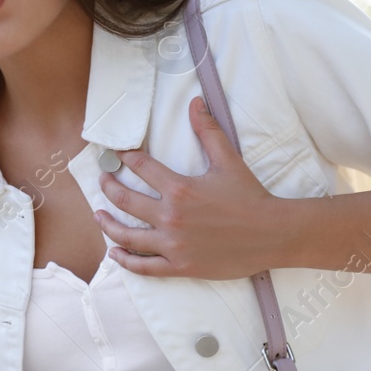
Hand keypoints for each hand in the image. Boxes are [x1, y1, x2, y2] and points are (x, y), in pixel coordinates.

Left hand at [93, 95, 292, 279]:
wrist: (272, 234)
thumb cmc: (250, 197)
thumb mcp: (228, 160)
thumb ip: (208, 131)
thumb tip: (194, 103)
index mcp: (179, 189)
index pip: (141, 167)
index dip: (124, 157)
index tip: (115, 155)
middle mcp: (170, 217)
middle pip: (126, 200)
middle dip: (109, 187)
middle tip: (102, 180)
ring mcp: (173, 244)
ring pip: (128, 236)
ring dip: (108, 224)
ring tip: (98, 216)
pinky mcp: (180, 266)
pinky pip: (144, 267)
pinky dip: (126, 261)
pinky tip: (114, 253)